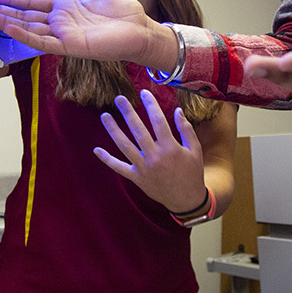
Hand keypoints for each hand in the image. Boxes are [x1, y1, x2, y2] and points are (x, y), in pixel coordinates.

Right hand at [0, 0, 174, 67]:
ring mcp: (63, 35)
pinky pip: (44, 42)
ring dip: (6, 23)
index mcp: (66, 9)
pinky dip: (26, 36)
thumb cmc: (124, 12)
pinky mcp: (70, 46)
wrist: (141, 28)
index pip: (33, 6)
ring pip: (28, 30)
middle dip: (1, 13)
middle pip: (24, 18)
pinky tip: (10, 29)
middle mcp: (60, 23)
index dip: (14, 2)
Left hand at [95, 90, 206, 213]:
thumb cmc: (192, 172)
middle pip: (138, 130)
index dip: (151, 105)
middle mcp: (155, 157)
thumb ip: (186, 129)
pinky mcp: (136, 178)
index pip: (158, 121)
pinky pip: (119, 168)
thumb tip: (177, 110)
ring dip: (113, 130)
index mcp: (170, 148)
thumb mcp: (195, 150)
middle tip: (119, 98)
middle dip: (128, 112)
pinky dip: (107, 160)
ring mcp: (143, 168)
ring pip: (124, 146)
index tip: (144, 92)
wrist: (186, 200)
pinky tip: (96, 149)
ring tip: (105, 116)